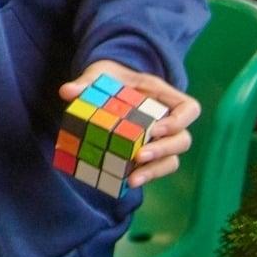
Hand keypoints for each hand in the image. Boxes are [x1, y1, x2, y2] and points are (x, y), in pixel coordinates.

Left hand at [61, 60, 200, 186]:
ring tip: (133, 179)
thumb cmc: (110, 78)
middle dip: (164, 150)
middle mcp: (166, 120)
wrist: (106, 85)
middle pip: (183, 140)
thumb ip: (86, 82)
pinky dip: (144, 176)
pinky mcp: (146, 153)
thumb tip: (67, 92)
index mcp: (163, 96)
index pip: (190, 109)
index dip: (180, 121)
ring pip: (172, 159)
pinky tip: (126, 182)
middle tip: (140, 156)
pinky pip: (155, 168)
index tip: (156, 128)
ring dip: (155, 170)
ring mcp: (159, 139)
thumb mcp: (99, 74)